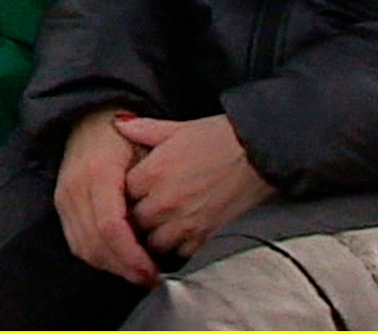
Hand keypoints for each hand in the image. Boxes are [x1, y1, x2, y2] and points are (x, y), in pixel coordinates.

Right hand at [55, 108, 158, 285]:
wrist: (89, 119)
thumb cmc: (122, 136)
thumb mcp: (143, 149)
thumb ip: (151, 182)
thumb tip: (164, 222)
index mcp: (99, 172)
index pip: (111, 226)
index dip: (131, 254)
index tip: (152, 269)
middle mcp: (76, 187)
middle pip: (96, 242)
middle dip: (124, 266)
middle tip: (149, 278)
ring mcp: (64, 198)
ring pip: (84, 247)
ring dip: (111, 266)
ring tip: (137, 274)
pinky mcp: (60, 206)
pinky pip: (76, 242)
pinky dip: (97, 258)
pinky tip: (118, 262)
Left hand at [118, 114, 277, 258]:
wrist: (258, 154)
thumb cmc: (221, 138)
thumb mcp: (177, 128)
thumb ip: (144, 129)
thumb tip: (120, 123)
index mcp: (152, 173)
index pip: (119, 194)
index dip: (125, 193)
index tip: (132, 191)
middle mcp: (164, 202)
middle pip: (133, 222)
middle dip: (136, 217)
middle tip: (145, 209)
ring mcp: (183, 223)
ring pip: (152, 243)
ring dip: (154, 235)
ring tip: (161, 224)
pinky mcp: (204, 237)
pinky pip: (179, 254)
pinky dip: (178, 247)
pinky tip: (181, 234)